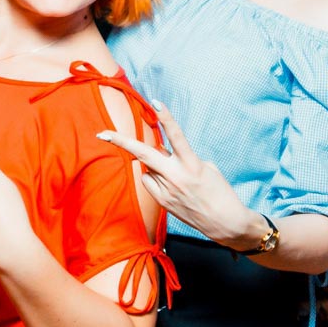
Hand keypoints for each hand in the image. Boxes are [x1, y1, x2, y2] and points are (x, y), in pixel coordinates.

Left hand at [98, 103, 255, 246]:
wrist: (225, 223)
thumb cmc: (219, 192)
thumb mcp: (205, 168)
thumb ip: (181, 158)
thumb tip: (161, 153)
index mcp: (192, 165)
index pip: (177, 137)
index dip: (167, 118)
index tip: (156, 102)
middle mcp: (177, 177)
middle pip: (144, 154)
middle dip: (121, 142)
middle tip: (102, 133)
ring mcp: (168, 191)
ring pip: (147, 169)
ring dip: (154, 164)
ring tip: (174, 174)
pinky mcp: (163, 203)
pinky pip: (149, 182)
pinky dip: (154, 177)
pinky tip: (170, 184)